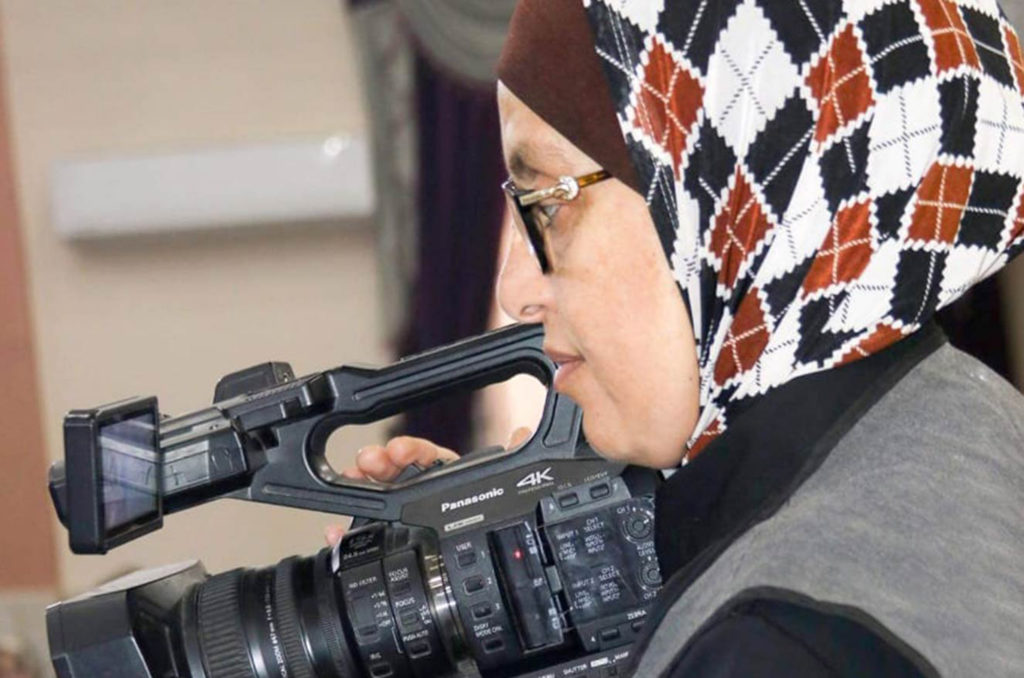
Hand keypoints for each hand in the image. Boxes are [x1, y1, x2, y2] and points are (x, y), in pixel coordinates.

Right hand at [324, 427, 531, 545]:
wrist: (491, 559)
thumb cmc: (490, 511)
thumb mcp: (506, 485)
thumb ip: (515, 458)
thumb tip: (523, 433)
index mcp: (449, 477)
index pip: (427, 456)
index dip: (411, 450)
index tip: (399, 449)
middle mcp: (424, 493)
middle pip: (396, 474)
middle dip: (379, 464)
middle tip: (367, 462)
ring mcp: (408, 517)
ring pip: (379, 500)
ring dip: (361, 490)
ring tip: (351, 485)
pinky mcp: (396, 542)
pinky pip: (369, 537)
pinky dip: (350, 536)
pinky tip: (337, 534)